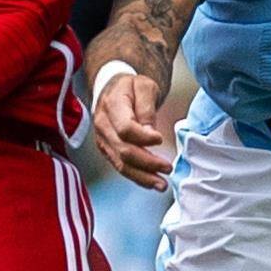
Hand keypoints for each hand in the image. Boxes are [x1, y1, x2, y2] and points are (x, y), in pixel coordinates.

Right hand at [93, 71, 171, 189]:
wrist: (112, 89)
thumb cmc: (130, 86)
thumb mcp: (144, 86)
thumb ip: (147, 107)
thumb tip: (150, 133)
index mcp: (111, 105)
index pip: (125, 128)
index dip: (143, 137)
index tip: (160, 138)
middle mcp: (103, 125)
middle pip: (123, 150)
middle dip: (147, 163)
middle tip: (168, 167)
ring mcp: (103, 139)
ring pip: (121, 163)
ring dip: (142, 177)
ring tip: (162, 184)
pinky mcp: (107, 149)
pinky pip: (120, 166)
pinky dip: (136, 177)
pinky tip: (151, 182)